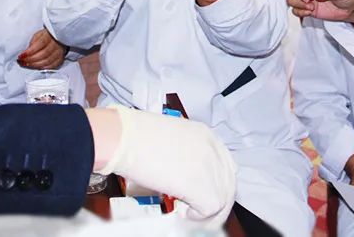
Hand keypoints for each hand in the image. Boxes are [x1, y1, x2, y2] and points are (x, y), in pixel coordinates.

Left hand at [17, 28, 66, 69]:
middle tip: (22, 61)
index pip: (40, 43)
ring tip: (27, 64)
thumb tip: (26, 52)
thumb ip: (32, 43)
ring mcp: (60, 52)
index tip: (21, 55)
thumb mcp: (38, 35)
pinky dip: (43, 67)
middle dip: (31, 59)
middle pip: (44, 54)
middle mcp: (56, 44)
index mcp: (49, 35)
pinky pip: (52, 66)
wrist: (57, 38)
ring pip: (47, 61)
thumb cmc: (46, 36)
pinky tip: (36, 67)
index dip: (30, 51)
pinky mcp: (61, 58)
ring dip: (35, 64)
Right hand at [88, 105, 236, 228]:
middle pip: (228, 184)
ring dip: (206, 212)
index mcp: (206, 136)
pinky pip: (210, 211)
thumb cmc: (137, 136)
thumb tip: (185, 176)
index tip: (204, 194)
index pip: (226, 166)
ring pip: (222, 200)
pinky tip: (183, 213)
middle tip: (198, 211)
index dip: (216, 184)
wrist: (125, 137)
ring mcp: (210, 168)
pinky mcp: (202, 187)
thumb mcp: (171, 138)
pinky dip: (198, 217)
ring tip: (188, 214)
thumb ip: (186, 155)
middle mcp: (213, 150)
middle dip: (216, 202)